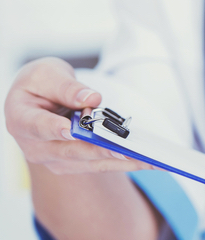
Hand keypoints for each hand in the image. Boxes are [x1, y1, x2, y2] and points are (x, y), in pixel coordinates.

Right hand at [4, 57, 152, 173]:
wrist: (40, 98)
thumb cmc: (41, 83)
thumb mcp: (48, 74)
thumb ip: (67, 87)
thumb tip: (90, 99)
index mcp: (21, 119)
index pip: (37, 126)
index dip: (53, 129)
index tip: (70, 130)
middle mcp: (35, 146)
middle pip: (70, 151)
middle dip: (100, 150)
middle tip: (124, 151)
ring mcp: (54, 159)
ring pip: (90, 162)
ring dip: (121, 162)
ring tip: (148, 161)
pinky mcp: (73, 164)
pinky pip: (101, 165)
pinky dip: (124, 163)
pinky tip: (146, 162)